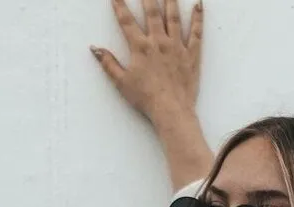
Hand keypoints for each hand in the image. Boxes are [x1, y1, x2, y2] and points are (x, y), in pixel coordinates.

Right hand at [90, 0, 203, 124]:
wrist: (171, 110)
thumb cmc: (146, 99)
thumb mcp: (122, 82)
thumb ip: (108, 63)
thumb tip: (95, 49)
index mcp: (140, 48)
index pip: (126, 21)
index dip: (119, 5)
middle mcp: (158, 42)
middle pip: (152, 11)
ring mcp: (176, 46)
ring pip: (173, 16)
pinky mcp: (191, 55)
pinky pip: (196, 32)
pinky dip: (198, 17)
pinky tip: (198, 4)